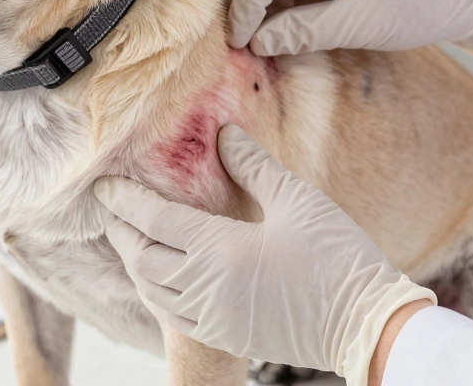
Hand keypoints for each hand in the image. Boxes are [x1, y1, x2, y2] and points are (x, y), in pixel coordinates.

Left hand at [94, 125, 434, 385]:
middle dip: (120, 232)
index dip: (124, 200)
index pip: (153, 219)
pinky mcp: (228, 336)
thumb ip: (253, 166)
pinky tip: (159, 281)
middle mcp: (207, 287)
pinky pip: (173, 316)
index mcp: (220, 250)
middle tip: (111, 211)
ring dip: (134, 264)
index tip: (103, 186)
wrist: (368, 325)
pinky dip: (154, 293)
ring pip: (152, 290)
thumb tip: (223, 135)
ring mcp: (214, 317)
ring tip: (129, 241)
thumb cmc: (338, 259)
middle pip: (142, 258)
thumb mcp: (298, 200)